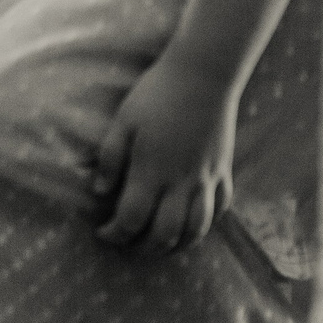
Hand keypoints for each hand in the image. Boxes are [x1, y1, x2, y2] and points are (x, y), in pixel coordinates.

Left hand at [91, 51, 239, 256]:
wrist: (203, 74)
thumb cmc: (157, 94)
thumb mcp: (123, 121)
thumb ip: (110, 158)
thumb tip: (98, 191)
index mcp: (151, 171)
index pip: (131, 220)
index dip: (114, 234)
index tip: (102, 232)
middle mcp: (180, 182)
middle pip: (165, 234)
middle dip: (144, 248)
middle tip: (129, 244)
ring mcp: (206, 179)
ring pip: (196, 230)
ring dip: (177, 245)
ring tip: (160, 245)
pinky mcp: (224, 170)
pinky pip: (220, 208)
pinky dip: (207, 224)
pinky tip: (193, 223)